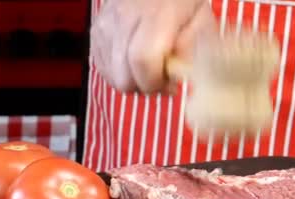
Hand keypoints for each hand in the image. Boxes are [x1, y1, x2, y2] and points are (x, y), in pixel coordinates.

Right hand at [90, 0, 217, 92]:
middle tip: (160, 80)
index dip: (154, 82)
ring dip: (131, 81)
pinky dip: (119, 73)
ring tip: (148, 69)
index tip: (169, 85)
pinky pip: (103, 69)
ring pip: (112, 77)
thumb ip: (191, 49)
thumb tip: (176, 77)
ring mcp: (105, 27)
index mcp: (155, 14)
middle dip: (143, 87)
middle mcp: (124, 19)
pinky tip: (133, 62)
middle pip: (123, 76)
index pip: (142, 60)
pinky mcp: (95, 32)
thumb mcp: (199, 18)